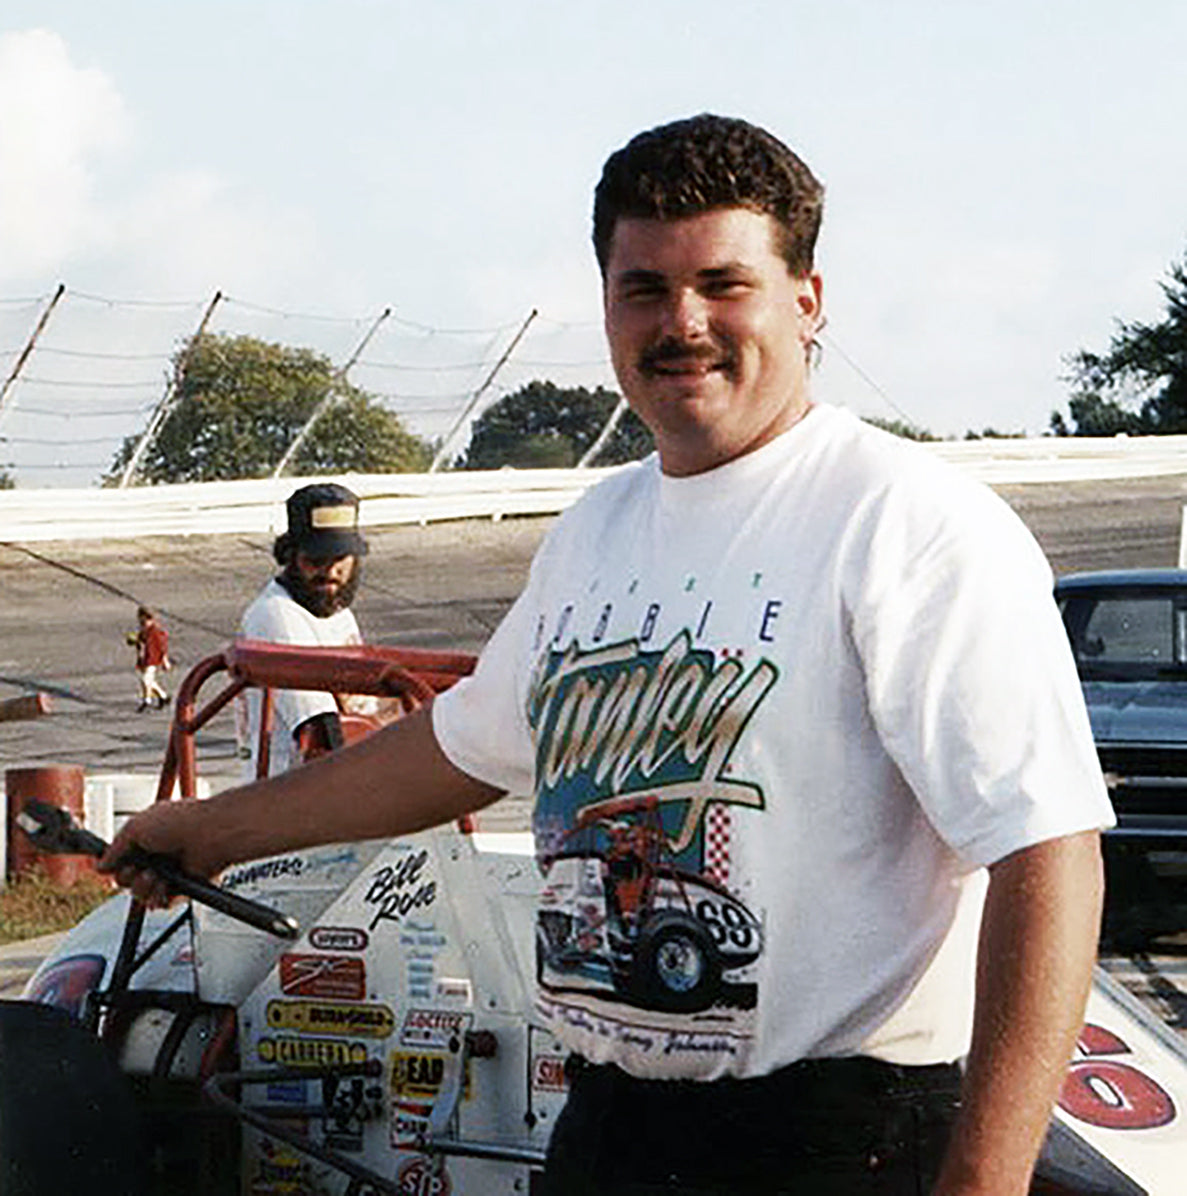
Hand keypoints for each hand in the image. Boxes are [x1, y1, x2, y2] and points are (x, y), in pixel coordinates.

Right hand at [98, 799, 223, 905]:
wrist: (212, 835)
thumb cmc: (182, 822)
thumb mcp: (136, 826)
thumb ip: (114, 848)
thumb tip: (101, 864)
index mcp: (147, 838)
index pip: (121, 860)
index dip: (115, 866)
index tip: (113, 867)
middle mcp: (157, 855)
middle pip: (127, 880)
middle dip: (128, 878)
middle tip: (139, 869)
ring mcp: (169, 872)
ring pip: (141, 893)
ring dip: (143, 887)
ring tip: (154, 875)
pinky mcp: (182, 887)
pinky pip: (161, 903)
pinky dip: (159, 897)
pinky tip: (164, 886)